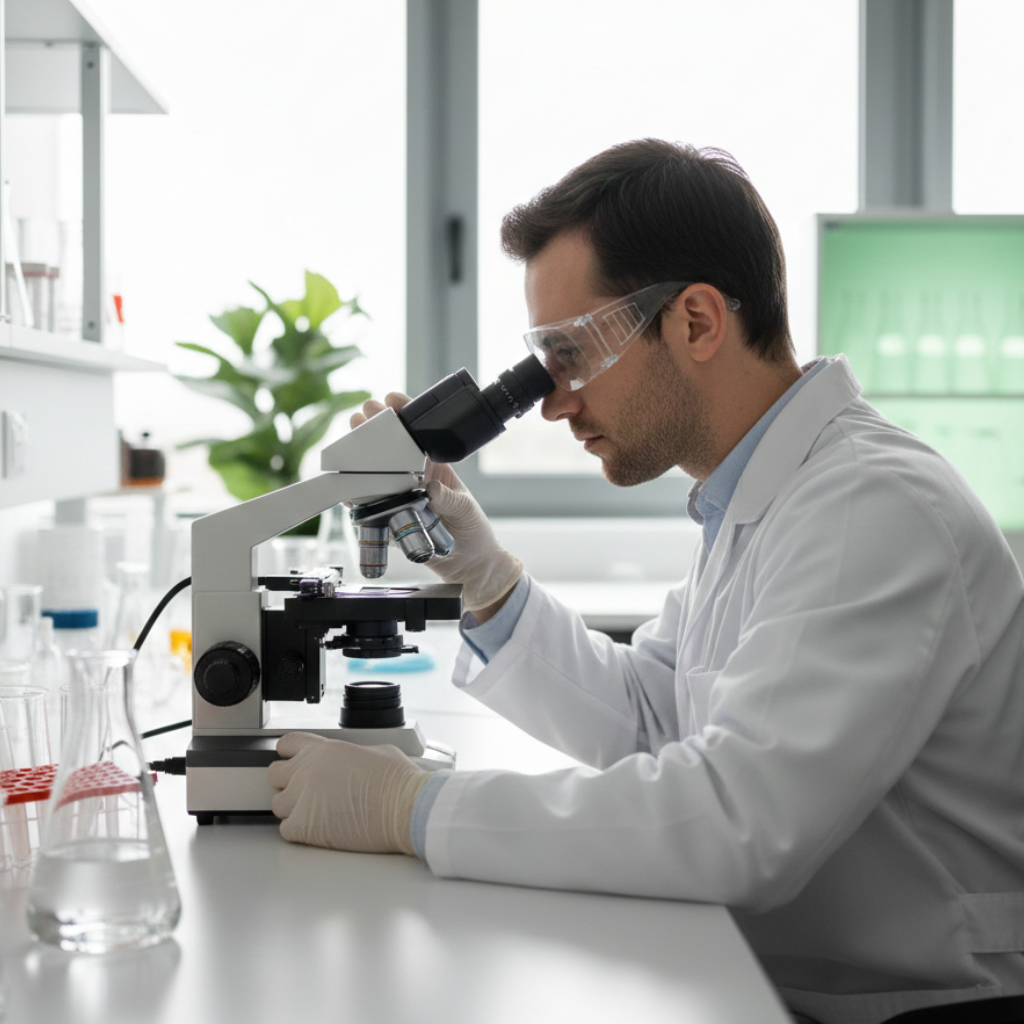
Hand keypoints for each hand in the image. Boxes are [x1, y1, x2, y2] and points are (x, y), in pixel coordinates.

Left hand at [267, 732, 429, 854]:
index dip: (291, 755)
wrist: (405, 808)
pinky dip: (299, 831)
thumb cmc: (398, 781)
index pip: (286, 744)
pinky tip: (318, 829)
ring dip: (293, 809)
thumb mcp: (374, 750)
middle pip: (274, 774)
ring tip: (316, 813)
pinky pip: (286, 830)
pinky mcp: (305, 826)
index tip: (295, 762)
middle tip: (305, 791)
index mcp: (323, 748)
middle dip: (287, 782)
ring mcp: (303, 799)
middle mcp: (307, 770)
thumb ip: (349, 754)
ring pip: (277, 804)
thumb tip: (350, 761)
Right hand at [351, 394, 522, 611]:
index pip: (417, 433)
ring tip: (350, 439)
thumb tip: (431, 488)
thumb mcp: (465, 510)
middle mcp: (413, 476)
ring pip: (373, 470)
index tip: (391, 400)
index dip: (403, 413)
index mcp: (434, 464)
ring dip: (358, 453)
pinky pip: (366, 503)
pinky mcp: (387, 516)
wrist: (467, 564)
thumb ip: (448, 498)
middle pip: (388, 447)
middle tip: (363, 416)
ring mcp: (398, 494)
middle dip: (373, 426)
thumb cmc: (470, 530)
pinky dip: (353, 494)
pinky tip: (344, 485)